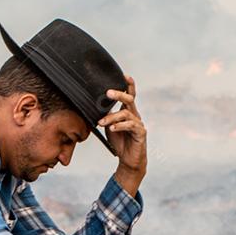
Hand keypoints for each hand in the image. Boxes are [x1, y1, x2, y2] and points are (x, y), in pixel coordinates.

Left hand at [100, 75, 146, 194]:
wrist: (128, 160)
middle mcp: (135, 115)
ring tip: (101, 123)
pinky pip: (130, 126)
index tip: (124, 75)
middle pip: (129, 100)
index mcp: (128, 112)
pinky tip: (112, 128)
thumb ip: (106, 116)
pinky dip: (120, 126)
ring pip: (126, 114)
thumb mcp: (109, 126)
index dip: (128, 85)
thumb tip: (95, 106)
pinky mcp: (141, 133)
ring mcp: (138, 124)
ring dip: (112, 117)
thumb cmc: (120, 142)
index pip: (130, 95)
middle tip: (108, 93)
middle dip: (119, 94)